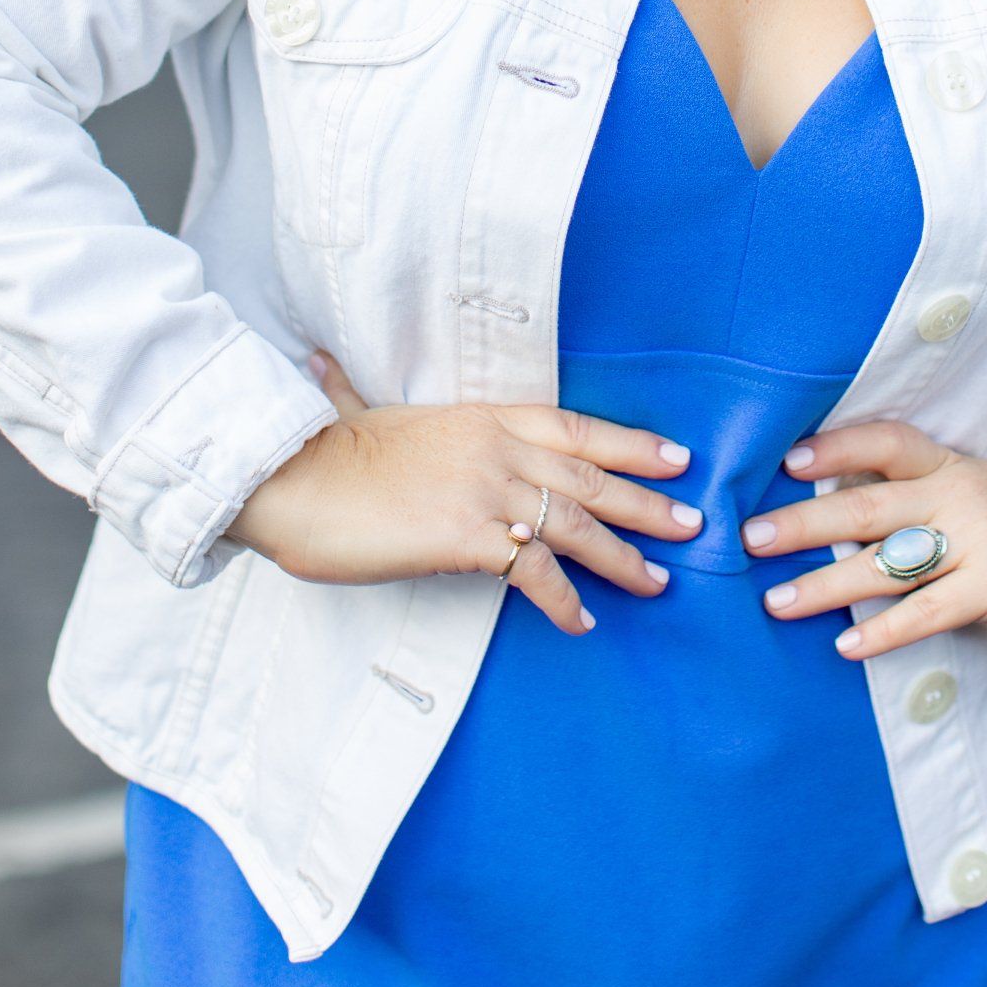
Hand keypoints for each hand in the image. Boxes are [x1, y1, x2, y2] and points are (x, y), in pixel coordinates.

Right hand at [227, 354, 703, 636]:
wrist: (292, 479)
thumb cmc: (322, 454)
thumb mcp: (359, 414)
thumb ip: (355, 394)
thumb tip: (320, 366)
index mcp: (482, 416)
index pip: (576, 426)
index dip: (630, 442)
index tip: (674, 455)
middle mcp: (497, 447)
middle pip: (592, 475)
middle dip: (648, 501)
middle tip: (694, 522)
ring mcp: (487, 491)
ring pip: (577, 524)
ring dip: (623, 556)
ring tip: (658, 581)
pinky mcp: (470, 538)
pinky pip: (536, 573)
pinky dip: (565, 600)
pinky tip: (582, 621)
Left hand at [741, 418, 986, 660]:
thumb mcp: (965, 502)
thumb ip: (910, 503)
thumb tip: (820, 513)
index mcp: (949, 466)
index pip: (888, 441)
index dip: (836, 446)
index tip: (785, 460)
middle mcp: (960, 494)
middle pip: (869, 505)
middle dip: (805, 522)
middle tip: (750, 538)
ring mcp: (981, 540)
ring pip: (887, 562)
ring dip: (826, 585)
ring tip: (776, 602)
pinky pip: (928, 610)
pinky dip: (885, 630)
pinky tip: (846, 646)